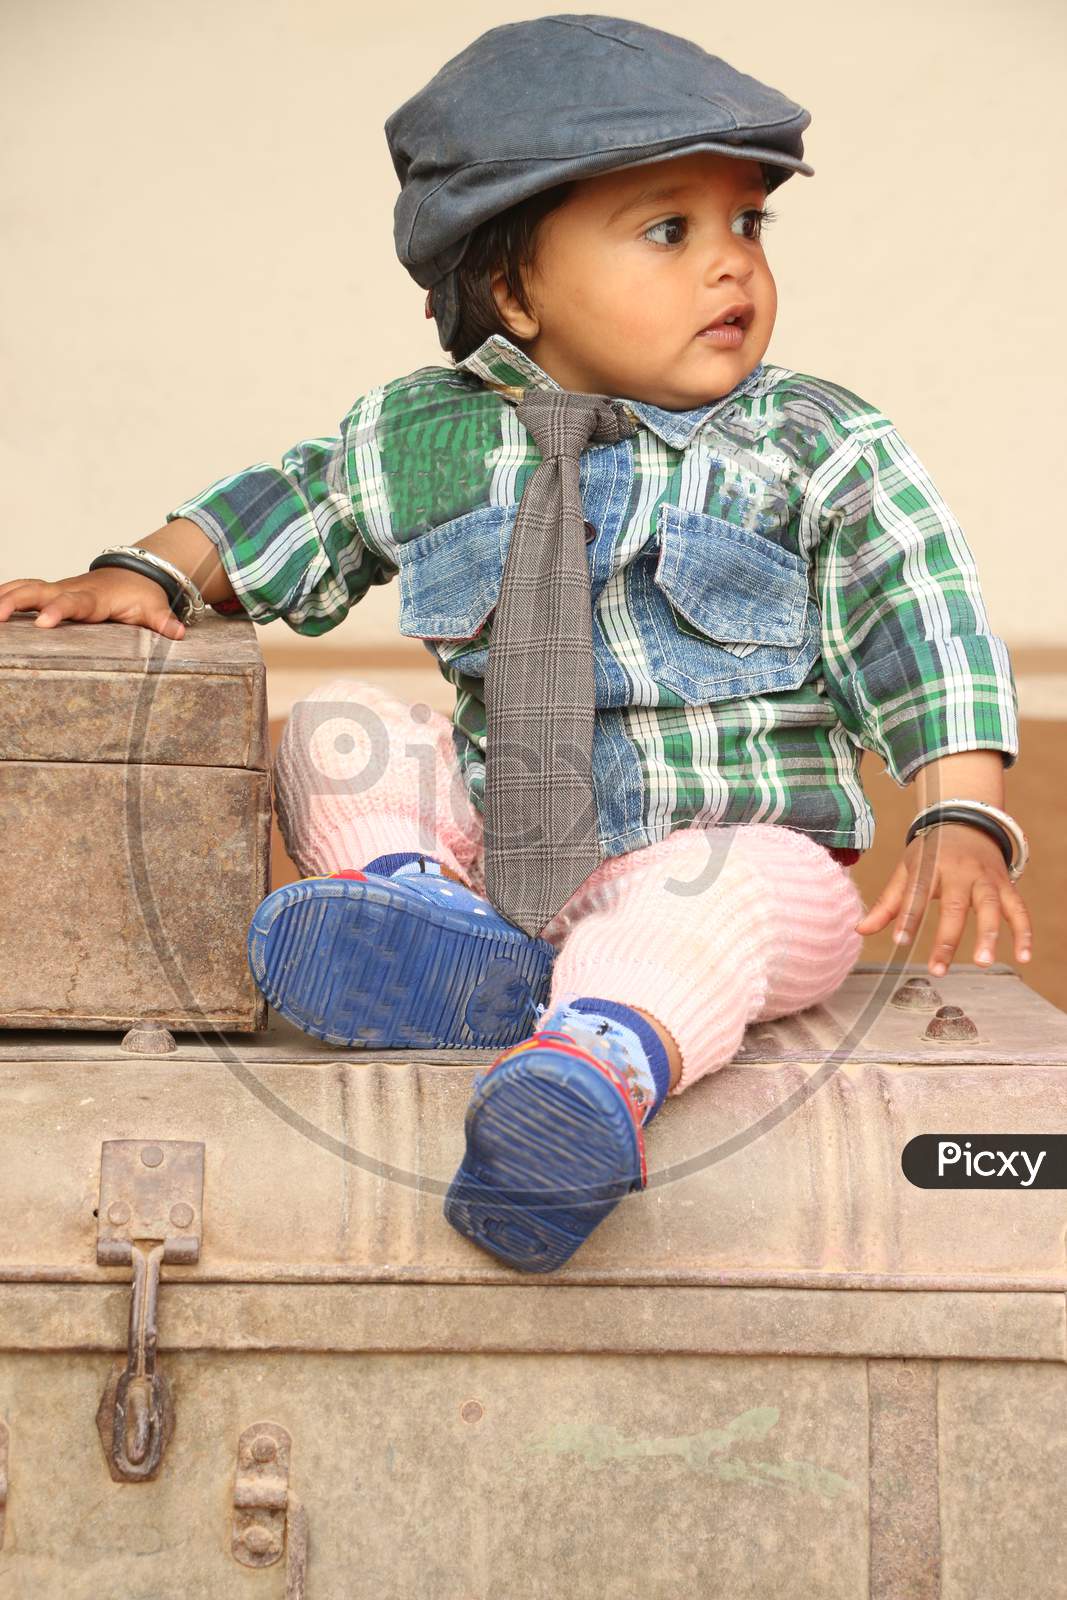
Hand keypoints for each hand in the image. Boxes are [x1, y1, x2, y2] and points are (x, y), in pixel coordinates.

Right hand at [0, 570, 185, 640]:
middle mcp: (70, 590)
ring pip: (24, 587)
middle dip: (15, 601)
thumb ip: (163, 621)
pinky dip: (3, 595)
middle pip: (38, 591)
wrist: (133, 574)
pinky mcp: (49, 593)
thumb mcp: (154, 608)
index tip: (43, 623)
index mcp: (94, 597)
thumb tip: (180, 633)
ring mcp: (57, 590)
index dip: (58, 611)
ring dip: (2, 596)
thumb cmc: (141, 595)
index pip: (74, 603)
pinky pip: (20, 590)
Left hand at [854, 822, 1032, 975]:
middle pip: (956, 906)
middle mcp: (961, 872)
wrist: (968, 822)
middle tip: (938, 970)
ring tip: (983, 963)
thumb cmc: (932, 852)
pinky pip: (1019, 909)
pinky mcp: (1007, 885)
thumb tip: (860, 930)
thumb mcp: (907, 869)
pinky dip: (1024, 932)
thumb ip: (888, 903)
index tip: (900, 941)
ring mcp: (987, 878)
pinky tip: (1023, 957)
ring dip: (989, 935)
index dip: (908, 916)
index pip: (917, 893)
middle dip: (947, 939)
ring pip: (991, 907)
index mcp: (931, 866)